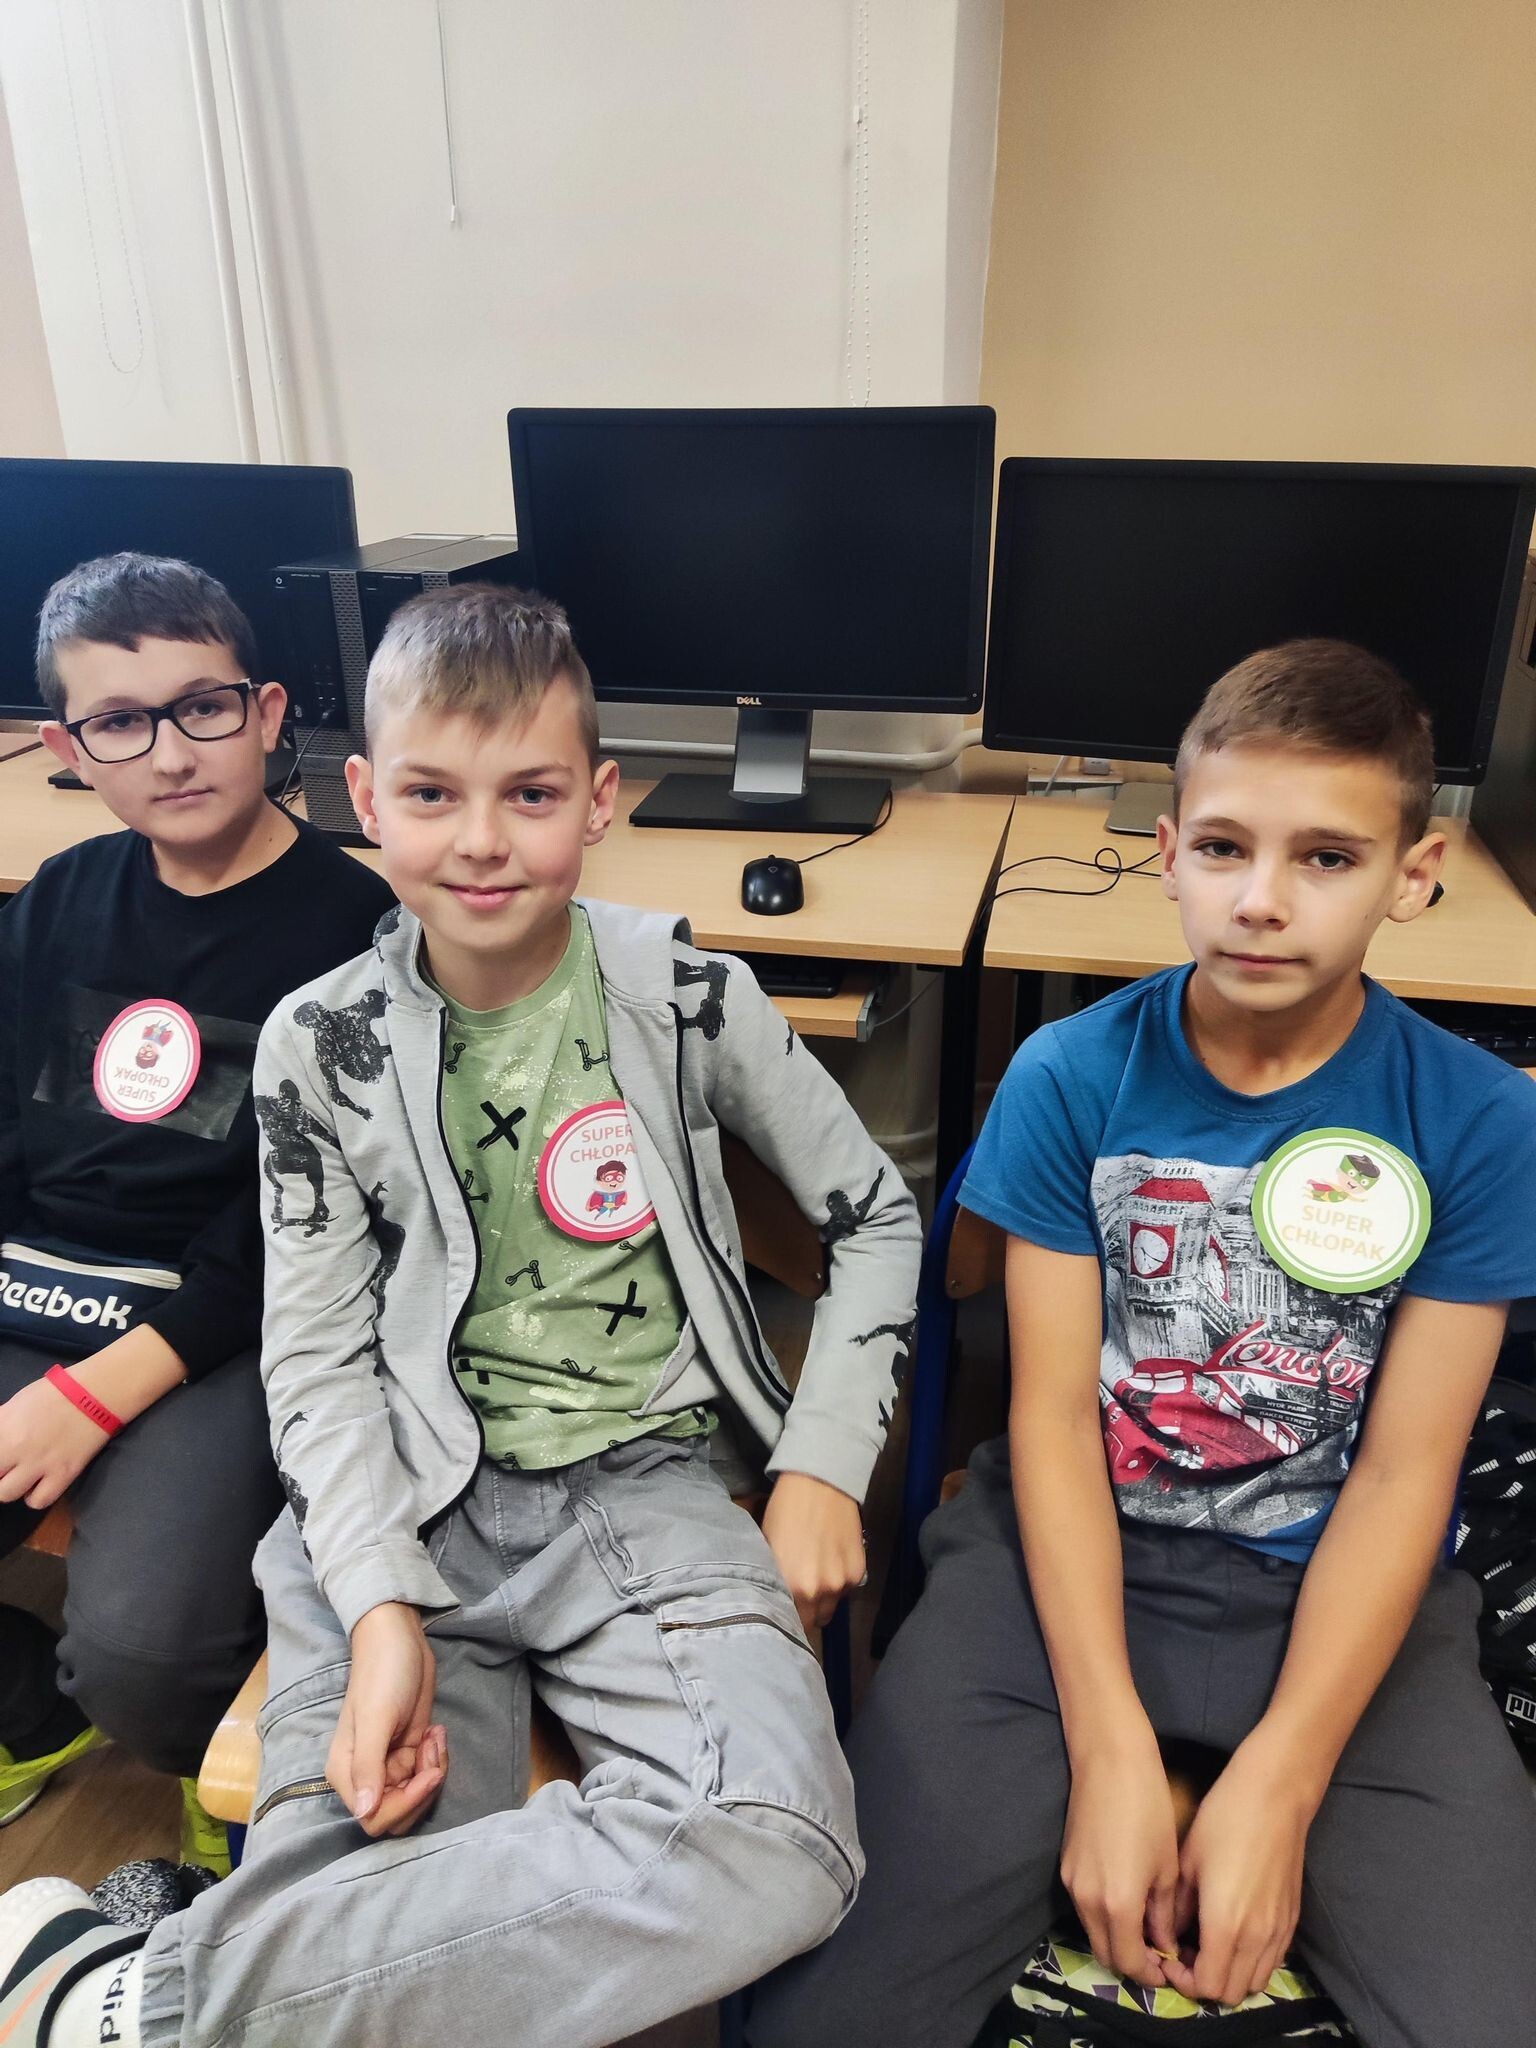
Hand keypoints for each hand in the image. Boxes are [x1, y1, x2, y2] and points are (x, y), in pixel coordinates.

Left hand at [0, 1374, 112, 1509]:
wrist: (97, 1393)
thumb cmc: (56, 1392)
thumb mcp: (16, 1403)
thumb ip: (1, 1425)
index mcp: (3, 1427)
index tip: (1, 1457)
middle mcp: (16, 1449)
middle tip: (7, 1465)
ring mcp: (40, 1464)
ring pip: (5, 1494)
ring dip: (9, 1486)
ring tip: (19, 1475)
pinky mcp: (63, 1475)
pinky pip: (38, 1501)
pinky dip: (34, 1496)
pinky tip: (38, 1483)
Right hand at [328, 1602, 445, 1837]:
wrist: (401, 1641)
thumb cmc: (384, 1675)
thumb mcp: (376, 1718)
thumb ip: (368, 1766)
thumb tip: (365, 1812)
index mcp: (347, 1773)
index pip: (374, 1818)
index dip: (405, 1804)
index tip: (428, 1773)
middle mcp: (365, 1775)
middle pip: (398, 1814)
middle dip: (423, 1788)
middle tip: (432, 1748)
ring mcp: (388, 1765)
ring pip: (416, 1796)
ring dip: (433, 1770)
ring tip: (434, 1735)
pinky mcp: (408, 1753)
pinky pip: (426, 1775)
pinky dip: (437, 1758)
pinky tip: (436, 1731)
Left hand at [761, 1471, 865, 1630]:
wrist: (819, 1483)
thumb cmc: (784, 1511)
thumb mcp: (767, 1547)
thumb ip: (772, 1580)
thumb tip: (772, 1600)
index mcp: (791, 1585)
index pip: (789, 1623)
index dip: (785, 1618)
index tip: (783, 1612)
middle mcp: (819, 1590)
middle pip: (813, 1621)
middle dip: (805, 1611)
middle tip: (798, 1593)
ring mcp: (842, 1582)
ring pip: (831, 1606)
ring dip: (823, 1598)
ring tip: (816, 1574)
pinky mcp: (858, 1571)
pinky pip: (847, 1590)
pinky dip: (839, 1582)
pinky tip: (831, 1560)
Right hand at [1060, 1736, 1180, 1989]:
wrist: (1110, 1762)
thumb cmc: (1149, 1809)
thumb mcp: (1167, 1867)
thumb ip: (1163, 1914)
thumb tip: (1164, 1943)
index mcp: (1118, 1904)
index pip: (1128, 1963)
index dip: (1149, 1974)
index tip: (1168, 1969)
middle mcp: (1088, 1901)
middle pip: (1105, 1955)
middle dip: (1131, 1962)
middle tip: (1157, 1955)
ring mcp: (1072, 1884)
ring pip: (1092, 1933)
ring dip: (1116, 1940)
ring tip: (1145, 1928)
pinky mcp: (1065, 1867)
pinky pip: (1085, 1909)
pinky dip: (1104, 1918)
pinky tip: (1126, 1902)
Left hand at [1161, 1739, 1313, 2007]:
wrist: (1274, 1797)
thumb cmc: (1223, 1820)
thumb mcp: (1187, 1862)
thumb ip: (1176, 1908)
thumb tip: (1167, 1935)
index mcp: (1225, 1925)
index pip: (1207, 1986)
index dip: (1184, 1981)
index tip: (1170, 1958)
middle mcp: (1256, 1938)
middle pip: (1231, 1993)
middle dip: (1204, 1983)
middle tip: (1186, 1954)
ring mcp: (1279, 1931)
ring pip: (1254, 1983)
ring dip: (1229, 1975)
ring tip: (1209, 1946)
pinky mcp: (1292, 1920)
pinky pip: (1272, 1962)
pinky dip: (1251, 1963)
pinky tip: (1234, 1935)